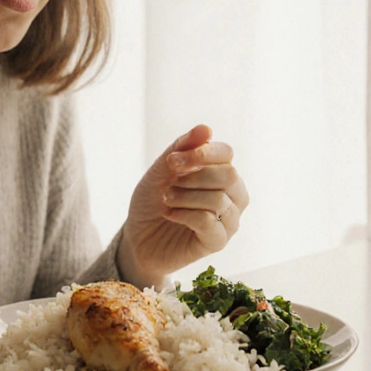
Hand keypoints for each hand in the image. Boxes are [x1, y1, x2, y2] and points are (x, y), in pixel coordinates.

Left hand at [117, 125, 249, 287]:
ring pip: (219, 200)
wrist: (138, 238)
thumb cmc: (153, 201)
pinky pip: (209, 222)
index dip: (201, 153)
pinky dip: (184, 215)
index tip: (172, 161)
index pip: (226, 153)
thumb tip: (206, 129)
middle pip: (229, 175)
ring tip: (166, 199)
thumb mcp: (161, 170)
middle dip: (194, 176)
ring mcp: (229, 220)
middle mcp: (233, 195)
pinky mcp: (218, 242)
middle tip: (170, 182)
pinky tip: (170, 215)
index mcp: (222, 173)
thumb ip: (182, 148)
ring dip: (185, 197)